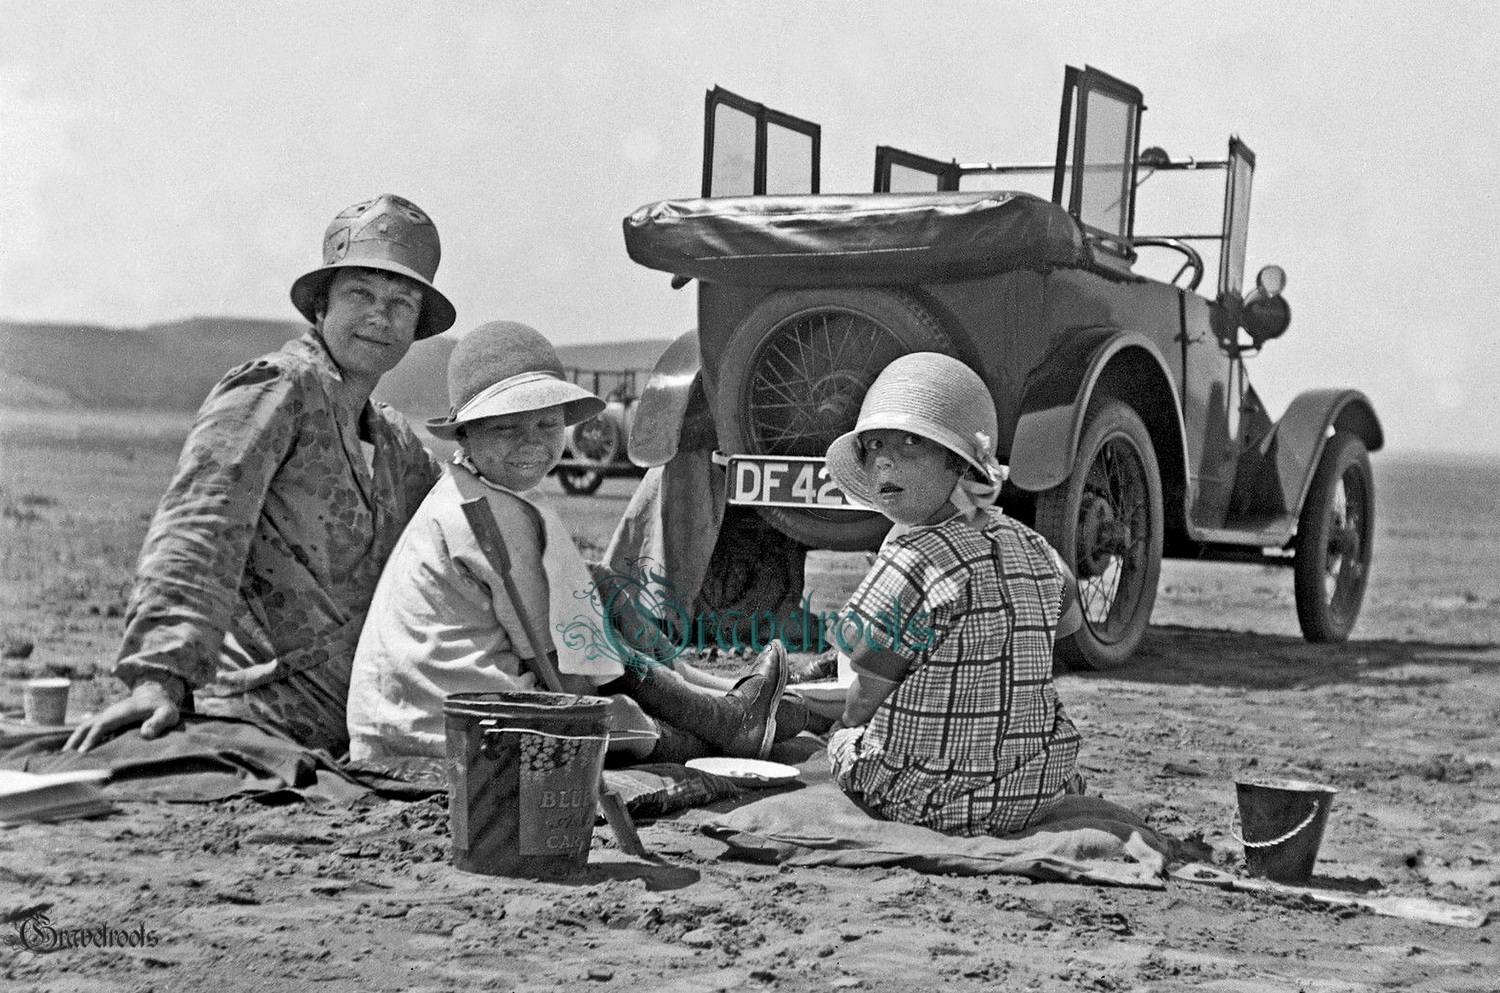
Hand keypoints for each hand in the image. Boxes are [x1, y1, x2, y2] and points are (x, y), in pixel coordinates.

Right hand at [64, 679, 183, 753]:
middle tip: (65, 759)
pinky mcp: (106, 720)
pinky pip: (88, 729)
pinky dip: (78, 739)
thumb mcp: (169, 714)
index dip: (93, 737)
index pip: (104, 724)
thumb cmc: (163, 707)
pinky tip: (72, 752)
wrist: (155, 694)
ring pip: (85, 726)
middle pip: (88, 725)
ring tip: (63, 758)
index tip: (83, 752)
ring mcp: (107, 715)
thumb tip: (146, 734)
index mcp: (124, 711)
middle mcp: (111, 712)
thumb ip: (160, 722)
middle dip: (75, 740)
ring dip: (73, 740)